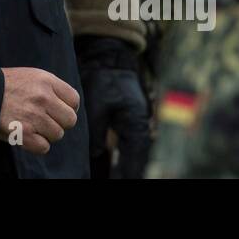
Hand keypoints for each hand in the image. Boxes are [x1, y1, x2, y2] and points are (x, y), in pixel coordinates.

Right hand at [0, 67, 79, 154]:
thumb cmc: (3, 85)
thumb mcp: (30, 76)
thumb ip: (50, 88)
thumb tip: (66, 105)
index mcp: (46, 80)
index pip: (74, 100)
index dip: (67, 107)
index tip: (56, 110)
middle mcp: (43, 97)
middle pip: (70, 120)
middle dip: (59, 122)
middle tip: (44, 120)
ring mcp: (34, 116)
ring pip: (58, 134)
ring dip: (46, 134)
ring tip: (31, 126)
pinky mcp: (24, 133)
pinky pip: (44, 147)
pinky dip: (36, 145)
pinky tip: (26, 135)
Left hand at [75, 36, 150, 177]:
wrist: (109, 60)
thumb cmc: (104, 81)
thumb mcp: (98, 106)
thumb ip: (98, 131)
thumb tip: (98, 153)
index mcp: (135, 120)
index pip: (136, 152)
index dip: (130, 168)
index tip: (124, 179)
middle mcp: (140, 122)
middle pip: (138, 153)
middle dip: (131, 168)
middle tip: (122, 178)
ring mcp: (137, 120)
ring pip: (136, 148)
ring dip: (131, 162)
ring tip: (123, 174)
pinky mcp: (130, 117)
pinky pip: (131, 140)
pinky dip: (128, 152)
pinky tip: (123, 161)